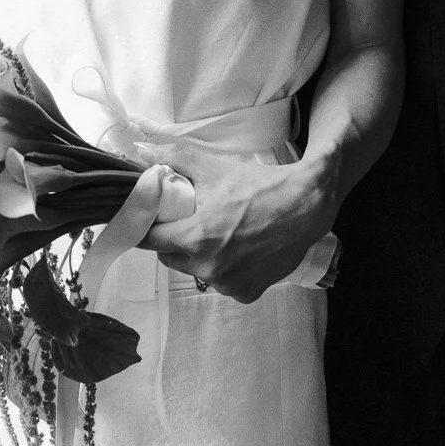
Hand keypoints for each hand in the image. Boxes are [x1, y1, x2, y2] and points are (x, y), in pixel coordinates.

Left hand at [138, 142, 337, 303]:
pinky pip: (222, 283)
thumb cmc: (257, 186)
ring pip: (196, 271)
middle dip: (173, 240)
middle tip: (188, 220)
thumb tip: (140, 151)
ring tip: (219, 233)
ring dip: (199, 256)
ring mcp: (228, 285)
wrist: (304, 206)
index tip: (149, 219)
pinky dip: (225, 269)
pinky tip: (239, 249)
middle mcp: (209, 268)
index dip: (145, 228)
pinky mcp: (246, 294)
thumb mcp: (213, 168)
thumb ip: (173, 159)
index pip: (149, 241)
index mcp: (196, 238)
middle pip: (170, 258)